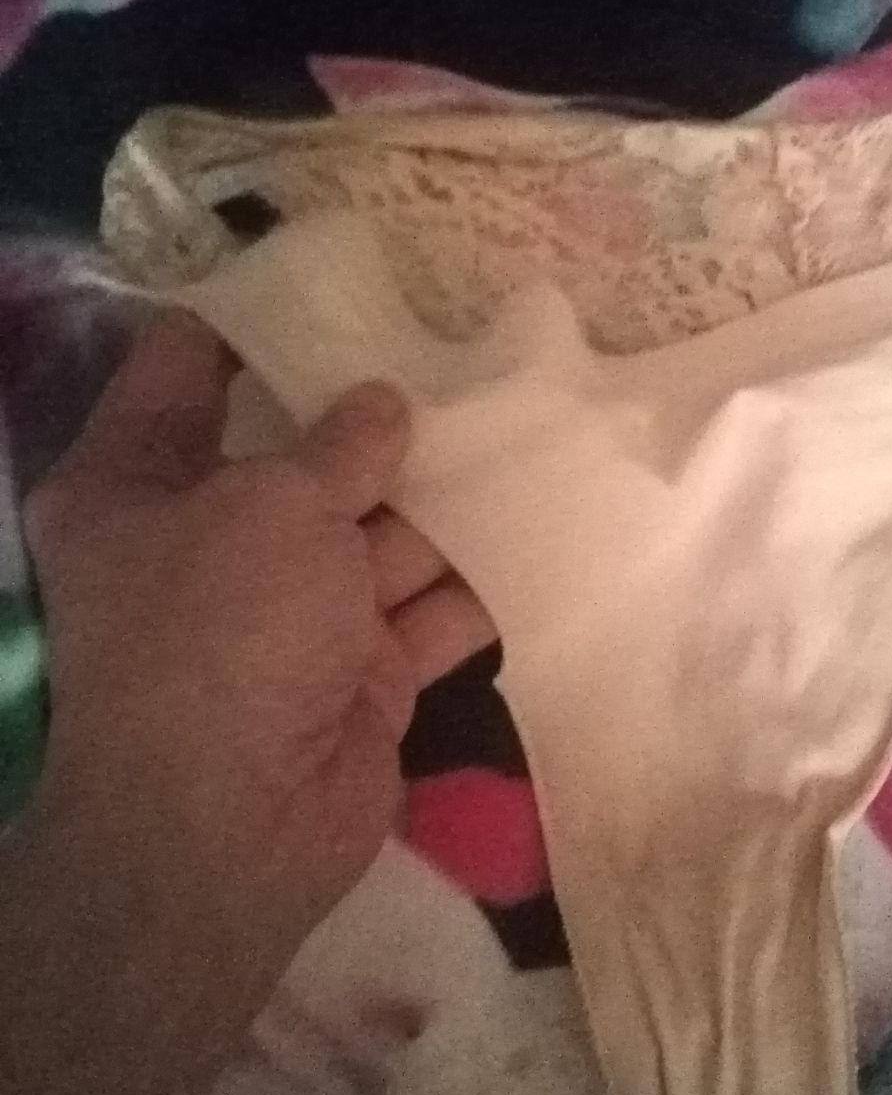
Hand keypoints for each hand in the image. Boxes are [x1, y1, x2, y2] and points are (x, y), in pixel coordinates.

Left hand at [21, 312, 493, 1027]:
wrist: (230, 825)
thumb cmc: (221, 630)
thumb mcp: (270, 506)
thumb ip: (337, 444)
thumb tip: (385, 402)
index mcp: (137, 485)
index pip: (187, 369)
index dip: (253, 315)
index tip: (335, 268)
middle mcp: (210, 540)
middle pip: (303, 453)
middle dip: (379, 409)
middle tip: (463, 334)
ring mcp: (292, 612)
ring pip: (381, 530)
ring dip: (450, 491)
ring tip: (531, 413)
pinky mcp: (363, 672)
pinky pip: (430, 606)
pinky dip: (484, 575)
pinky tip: (551, 514)